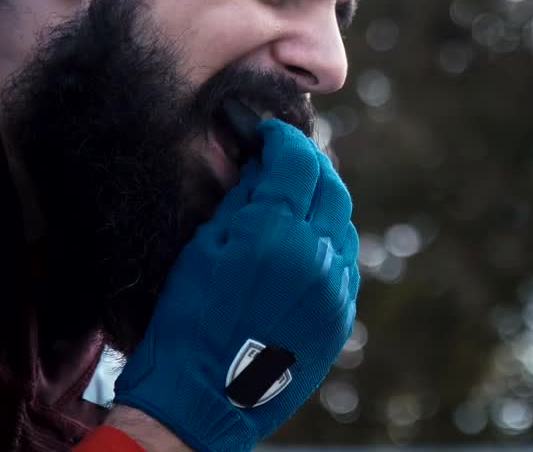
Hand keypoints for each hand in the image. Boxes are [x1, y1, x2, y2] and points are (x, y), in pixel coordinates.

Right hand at [113, 119, 359, 451]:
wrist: (201, 397)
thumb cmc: (188, 320)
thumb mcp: (203, 248)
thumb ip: (243, 201)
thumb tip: (263, 165)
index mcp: (276, 232)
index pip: (296, 162)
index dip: (282, 140)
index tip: (269, 135)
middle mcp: (316, 256)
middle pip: (331, 187)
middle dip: (309, 166)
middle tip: (287, 159)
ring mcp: (335, 289)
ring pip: (342, 226)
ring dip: (321, 207)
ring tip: (293, 204)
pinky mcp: (340, 316)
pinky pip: (344, 264)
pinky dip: (328, 246)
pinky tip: (304, 247)